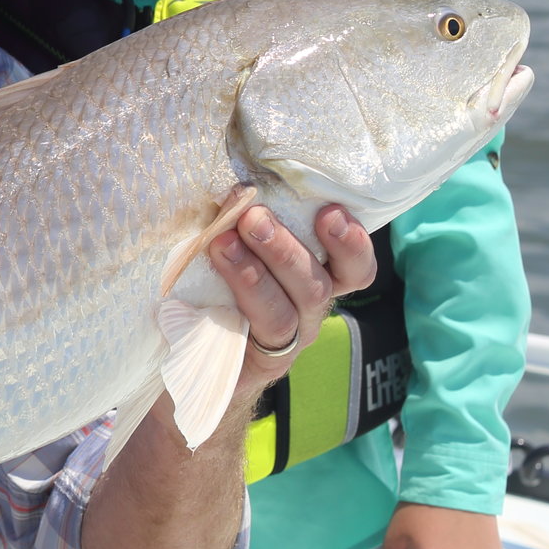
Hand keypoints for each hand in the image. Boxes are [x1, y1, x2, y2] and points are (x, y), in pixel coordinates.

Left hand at [210, 204, 376, 397]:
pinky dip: (232, 305)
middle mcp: (308, 310)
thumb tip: (236, 185)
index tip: (330, 212)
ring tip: (222, 243)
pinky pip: (251, 336)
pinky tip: (212, 277)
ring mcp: (284, 339)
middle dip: (286, 249)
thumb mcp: (238, 241)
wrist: (193, 346)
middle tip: (254, 217)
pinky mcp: (257, 363)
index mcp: (316, 276)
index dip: (351, 243)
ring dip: (253, 273)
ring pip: (283, 312)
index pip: (354, 266)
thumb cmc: (218, 280)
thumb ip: (246, 217)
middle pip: (317, 286)